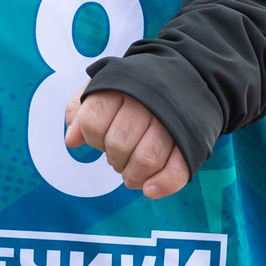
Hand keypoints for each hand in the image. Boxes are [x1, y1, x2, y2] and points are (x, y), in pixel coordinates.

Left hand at [65, 90, 190, 198]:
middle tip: (120, 158)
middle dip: (114, 159)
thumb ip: (83, 109)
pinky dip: (162, 185)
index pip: (93, 122)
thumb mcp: (107, 86)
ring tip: (131, 174)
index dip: (92, 138)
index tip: (101, 137)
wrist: (188, 76)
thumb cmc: (138, 88)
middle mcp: (149, 102)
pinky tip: (149, 190)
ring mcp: (173, 122)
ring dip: (134, 175)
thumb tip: (72, 140)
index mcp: (123, 86)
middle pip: (118, 144)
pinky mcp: (193, 140)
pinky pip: (177, 171)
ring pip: (147, 159)